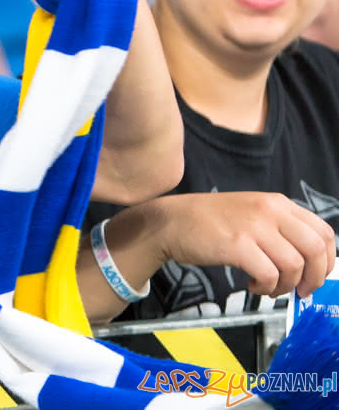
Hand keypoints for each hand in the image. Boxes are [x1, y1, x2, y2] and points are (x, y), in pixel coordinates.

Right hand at [151, 192, 334, 299]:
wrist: (171, 221)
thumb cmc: (210, 222)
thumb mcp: (252, 214)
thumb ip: (280, 229)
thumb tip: (308, 261)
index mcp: (277, 203)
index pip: (324, 232)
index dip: (327, 261)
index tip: (316, 276)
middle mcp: (270, 211)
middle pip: (316, 250)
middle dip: (314, 278)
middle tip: (301, 291)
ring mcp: (253, 227)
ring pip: (294, 265)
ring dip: (286, 286)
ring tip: (269, 288)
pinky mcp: (236, 246)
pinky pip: (269, 274)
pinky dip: (266, 287)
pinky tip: (254, 285)